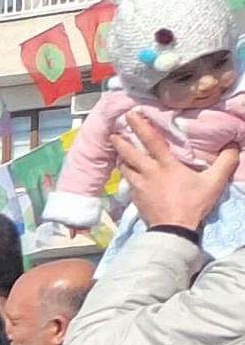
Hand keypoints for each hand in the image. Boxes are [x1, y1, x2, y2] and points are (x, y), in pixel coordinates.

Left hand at [114, 107, 241, 236]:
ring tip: (118, 152)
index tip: (130, 115)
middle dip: (120, 142)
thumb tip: (233, 145)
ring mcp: (139, 187)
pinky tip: (128, 174)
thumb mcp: (214, 182)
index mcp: (166, 166)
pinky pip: (128, 183)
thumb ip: (225, 162)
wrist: (173, 229)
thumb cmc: (193, 204)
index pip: (151, 141)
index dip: (141, 126)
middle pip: (129, 154)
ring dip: (121, 159)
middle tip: (112, 133)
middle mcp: (149, 173)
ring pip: (125, 168)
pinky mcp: (135, 199)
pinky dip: (126, 175)